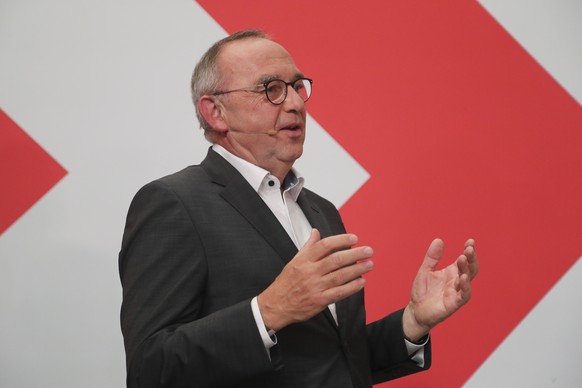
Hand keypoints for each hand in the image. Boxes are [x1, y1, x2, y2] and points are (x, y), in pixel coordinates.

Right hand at [258, 229, 373, 330]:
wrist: (276, 305)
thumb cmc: (286, 282)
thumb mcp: (294, 261)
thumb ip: (308, 247)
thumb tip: (316, 232)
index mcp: (304, 260)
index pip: (325, 245)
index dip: (341, 240)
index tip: (354, 238)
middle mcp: (310, 272)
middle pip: (336, 260)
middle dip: (355, 254)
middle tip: (368, 251)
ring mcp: (315, 286)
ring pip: (340, 276)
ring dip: (358, 270)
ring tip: (369, 264)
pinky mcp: (320, 300)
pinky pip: (339, 292)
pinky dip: (352, 287)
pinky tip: (361, 282)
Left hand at [403, 238, 478, 340]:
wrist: (416, 310)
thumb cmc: (423, 291)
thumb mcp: (425, 270)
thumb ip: (432, 257)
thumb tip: (439, 240)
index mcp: (451, 272)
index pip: (464, 260)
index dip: (468, 251)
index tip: (471, 241)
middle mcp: (456, 281)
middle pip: (470, 268)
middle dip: (471, 258)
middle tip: (469, 249)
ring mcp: (457, 292)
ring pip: (468, 279)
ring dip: (467, 269)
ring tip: (463, 258)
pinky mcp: (454, 303)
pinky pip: (464, 295)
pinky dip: (465, 286)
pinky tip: (463, 277)